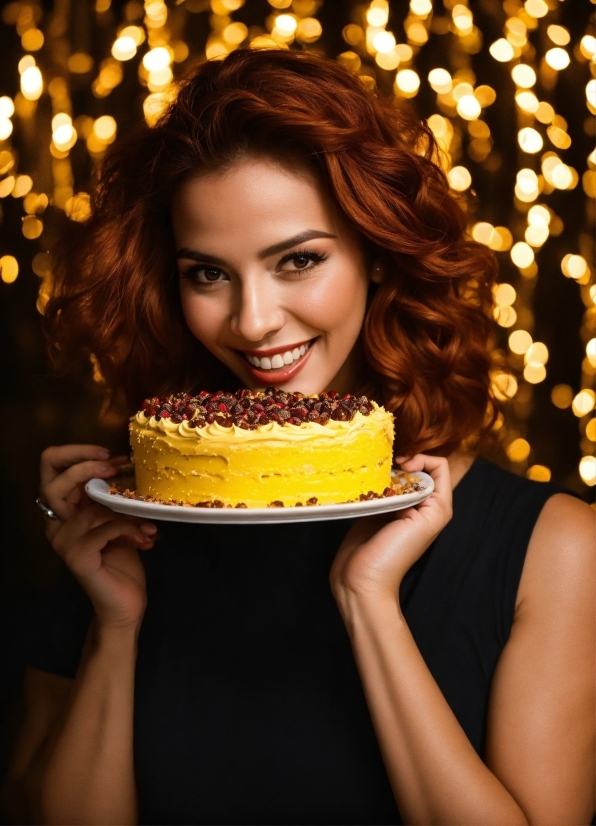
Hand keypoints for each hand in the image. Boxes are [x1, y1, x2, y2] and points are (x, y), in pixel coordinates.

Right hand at [40, 444, 156, 628]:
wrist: (125, 605)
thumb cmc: (122, 561)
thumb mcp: (117, 521)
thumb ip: (111, 498)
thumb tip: (123, 464)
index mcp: (63, 513)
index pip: (51, 469)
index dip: (77, 454)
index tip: (111, 455)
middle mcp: (56, 526)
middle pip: (55, 481)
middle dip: (87, 466)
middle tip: (118, 467)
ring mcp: (63, 542)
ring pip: (95, 507)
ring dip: (129, 512)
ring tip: (149, 526)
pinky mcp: (77, 556)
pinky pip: (107, 527)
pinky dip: (130, 529)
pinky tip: (146, 540)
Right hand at [330, 455, 451, 607]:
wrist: (362, 580)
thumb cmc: (395, 556)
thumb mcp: (424, 522)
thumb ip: (428, 493)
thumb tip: (411, 470)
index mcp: (435, 507)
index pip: (438, 468)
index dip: (423, 460)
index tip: (403, 466)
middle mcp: (416, 504)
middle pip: (414, 468)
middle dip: (401, 463)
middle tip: (384, 467)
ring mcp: (393, 507)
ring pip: (393, 475)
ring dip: (383, 471)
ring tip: (371, 473)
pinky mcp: (373, 510)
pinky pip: (375, 486)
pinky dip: (369, 481)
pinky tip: (361, 483)